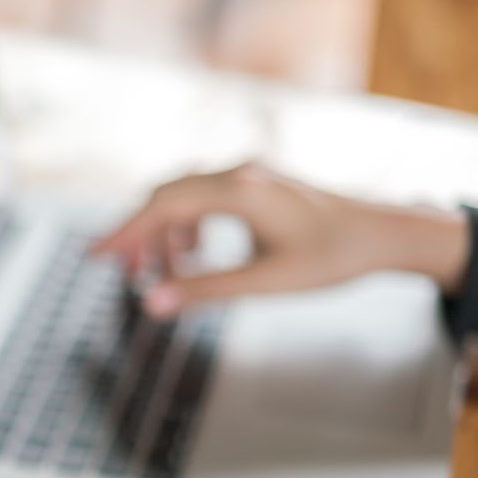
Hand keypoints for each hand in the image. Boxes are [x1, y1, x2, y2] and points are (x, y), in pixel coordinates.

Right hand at [94, 163, 470, 318]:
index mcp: (239, 191)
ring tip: (163, 272)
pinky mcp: (256, 182)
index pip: (162, 206)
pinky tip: (192, 251)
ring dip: (164, 232)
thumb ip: (204, 291)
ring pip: (183, 196)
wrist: (383, 234)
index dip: (123, 232)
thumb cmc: (332, 258)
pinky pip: (203, 196)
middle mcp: (239, 172)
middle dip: (139, 236)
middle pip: (165, 196)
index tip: (94, 256)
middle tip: (122, 274)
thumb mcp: (264, 283)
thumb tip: (153, 305)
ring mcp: (248, 173)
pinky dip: (186, 224)